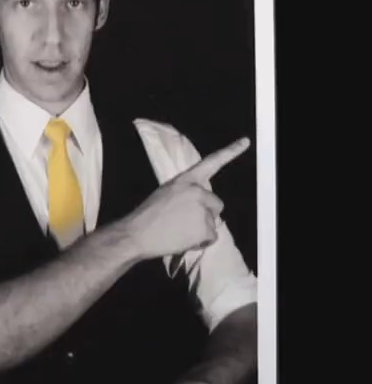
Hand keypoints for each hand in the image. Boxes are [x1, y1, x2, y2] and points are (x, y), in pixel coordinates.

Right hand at [123, 137, 249, 258]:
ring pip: (212, 222)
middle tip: (184, 221)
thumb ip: (186, 193)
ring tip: (179, 231)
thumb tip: (200, 205)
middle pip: (216, 204)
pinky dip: (200, 241)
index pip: (211, 162)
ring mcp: (203, 210)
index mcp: (185, 179)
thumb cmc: (147, 215)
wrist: (137, 234)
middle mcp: (198, 191)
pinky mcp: (205, 228)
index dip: (230, 151)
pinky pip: (211, 237)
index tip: (245, 142)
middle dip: (206, 213)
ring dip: (200, 229)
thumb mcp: (166, 193)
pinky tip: (183, 239)